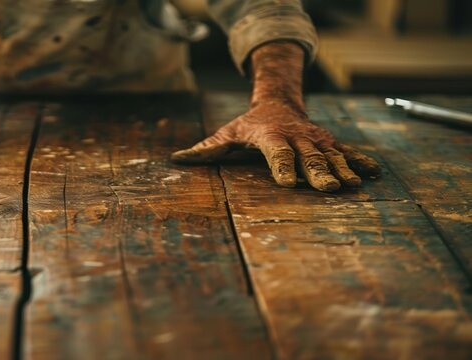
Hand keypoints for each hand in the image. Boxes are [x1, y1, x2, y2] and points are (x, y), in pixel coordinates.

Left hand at [170, 100, 379, 191]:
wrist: (278, 102)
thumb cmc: (248, 125)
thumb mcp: (227, 133)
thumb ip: (206, 149)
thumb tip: (177, 159)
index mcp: (271, 137)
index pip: (277, 154)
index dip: (282, 167)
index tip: (288, 183)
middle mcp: (298, 137)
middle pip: (309, 157)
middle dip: (318, 173)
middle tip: (328, 189)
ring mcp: (317, 140)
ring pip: (332, 156)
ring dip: (343, 171)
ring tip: (353, 185)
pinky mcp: (331, 143)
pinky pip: (348, 152)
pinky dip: (362, 162)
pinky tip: (374, 174)